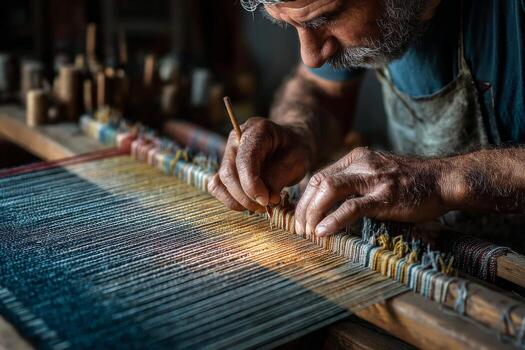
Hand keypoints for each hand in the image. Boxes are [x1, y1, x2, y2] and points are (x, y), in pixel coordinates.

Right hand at [208, 117, 312, 211]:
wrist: (288, 144)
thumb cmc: (294, 149)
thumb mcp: (297, 160)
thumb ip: (280, 177)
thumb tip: (267, 199)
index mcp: (256, 130)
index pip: (245, 159)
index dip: (252, 184)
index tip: (266, 201)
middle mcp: (236, 139)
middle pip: (228, 173)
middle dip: (246, 196)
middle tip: (266, 206)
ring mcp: (227, 153)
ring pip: (220, 182)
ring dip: (238, 201)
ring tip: (259, 206)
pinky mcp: (225, 168)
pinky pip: (218, 187)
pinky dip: (232, 200)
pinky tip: (250, 203)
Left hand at [295, 147, 450, 236]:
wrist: (444, 180)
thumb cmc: (410, 183)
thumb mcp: (377, 175)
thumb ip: (355, 183)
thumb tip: (329, 205)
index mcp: (356, 159)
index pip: (319, 176)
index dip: (304, 199)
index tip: (299, 218)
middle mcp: (361, 164)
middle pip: (319, 182)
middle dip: (304, 208)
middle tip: (298, 230)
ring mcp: (373, 179)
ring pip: (329, 190)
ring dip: (313, 213)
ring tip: (308, 233)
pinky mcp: (385, 196)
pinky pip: (352, 207)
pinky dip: (334, 220)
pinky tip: (324, 232)